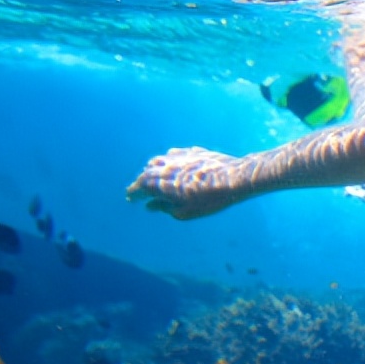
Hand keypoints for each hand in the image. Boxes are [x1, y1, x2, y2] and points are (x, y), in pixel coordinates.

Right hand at [126, 147, 249, 219]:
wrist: (233, 178)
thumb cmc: (209, 200)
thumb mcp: (184, 212)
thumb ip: (163, 208)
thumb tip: (149, 205)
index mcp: (158, 184)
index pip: (137, 188)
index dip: (133, 194)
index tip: (131, 199)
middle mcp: (163, 167)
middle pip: (145, 174)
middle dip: (141, 183)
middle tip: (140, 191)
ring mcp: (176, 157)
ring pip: (157, 162)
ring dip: (152, 170)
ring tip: (154, 178)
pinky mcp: (190, 151)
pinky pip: (172, 155)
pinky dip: (168, 162)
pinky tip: (172, 167)